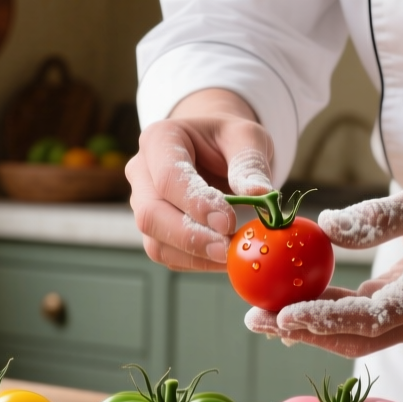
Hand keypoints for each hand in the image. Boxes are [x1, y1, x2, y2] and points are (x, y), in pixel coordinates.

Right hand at [127, 89, 276, 270]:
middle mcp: (141, 172)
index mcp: (159, 139)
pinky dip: (197, 263)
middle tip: (227, 249)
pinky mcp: (154, 230)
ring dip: (195, 256)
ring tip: (232, 256)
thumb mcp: (246, 137)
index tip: (228, 221)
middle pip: (151, 214)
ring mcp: (143, 204)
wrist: (214, 150)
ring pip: (155, 241)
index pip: (168, 176)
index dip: (196, 203)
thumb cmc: (228, 140)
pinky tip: (225, 260)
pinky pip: (168, 255)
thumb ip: (250, 163)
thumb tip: (261, 193)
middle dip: (190, 237)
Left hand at [245, 177, 402, 356]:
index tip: (284, 313)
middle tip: (253, 319)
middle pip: (358, 338)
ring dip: (308, 329)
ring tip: (259, 316)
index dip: (327, 318)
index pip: (373, 316)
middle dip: (304, 331)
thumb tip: (326, 228)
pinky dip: (325, 317)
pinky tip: (289, 307)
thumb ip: (380, 216)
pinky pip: (361, 324)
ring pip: (356, 338)